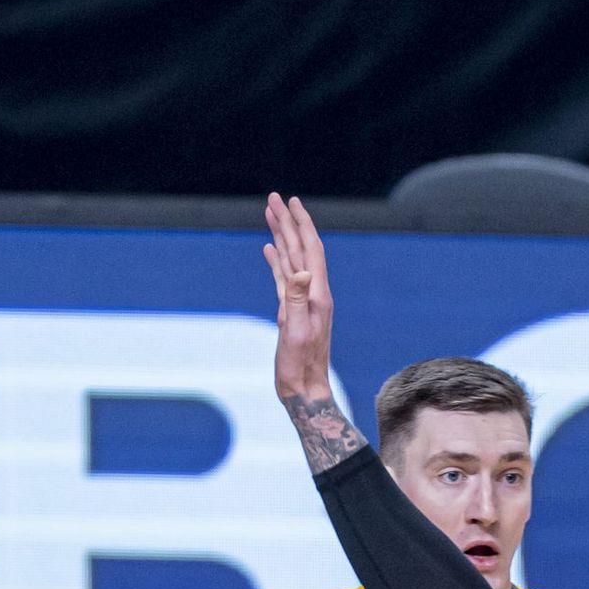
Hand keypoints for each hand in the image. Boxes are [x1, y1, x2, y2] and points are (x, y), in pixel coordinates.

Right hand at [265, 191, 334, 404]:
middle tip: (275, 198)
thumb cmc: (300, 366)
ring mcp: (302, 302)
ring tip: (271, 214)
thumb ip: (297, 300)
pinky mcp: (292, 311)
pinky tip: (271, 249)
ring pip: (291, 260)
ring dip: (281, 236)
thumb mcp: (296, 331)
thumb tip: (300, 271)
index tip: (291, 202)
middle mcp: (313, 294)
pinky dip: (278, 260)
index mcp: (317, 295)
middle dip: (288, 222)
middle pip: (300, 249)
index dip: (301, 224)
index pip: (311, 250)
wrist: (304, 390)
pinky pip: (284, 278)